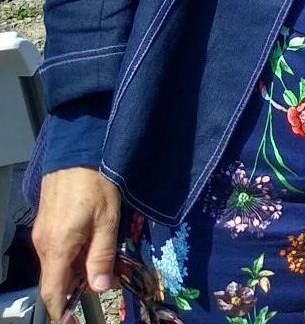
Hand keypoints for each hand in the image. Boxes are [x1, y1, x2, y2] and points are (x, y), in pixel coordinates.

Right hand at [33, 166, 120, 320]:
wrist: (77, 152)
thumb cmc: (96, 182)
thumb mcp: (108, 220)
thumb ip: (102, 255)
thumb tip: (100, 287)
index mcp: (57, 246)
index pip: (52, 290)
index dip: (61, 308)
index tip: (71, 320)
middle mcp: (43, 244)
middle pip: (56, 278)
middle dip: (77, 286)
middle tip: (105, 282)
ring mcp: (42, 233)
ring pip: (57, 263)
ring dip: (77, 269)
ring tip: (104, 263)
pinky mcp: (45, 223)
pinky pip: (57, 249)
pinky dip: (72, 255)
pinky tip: (91, 246)